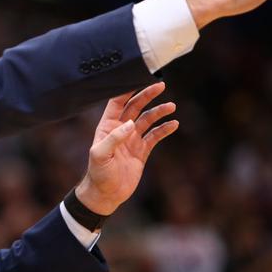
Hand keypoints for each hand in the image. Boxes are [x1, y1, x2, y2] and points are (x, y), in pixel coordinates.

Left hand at [75, 82, 177, 214]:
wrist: (106, 194)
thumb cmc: (98, 173)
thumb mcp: (99, 155)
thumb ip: (113, 138)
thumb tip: (130, 123)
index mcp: (107, 126)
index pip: (117, 102)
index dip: (126, 90)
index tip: (138, 77)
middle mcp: (120, 129)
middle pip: (135, 106)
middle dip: (147, 95)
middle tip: (160, 85)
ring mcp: (132, 140)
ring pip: (147, 120)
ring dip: (159, 112)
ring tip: (171, 106)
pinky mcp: (141, 151)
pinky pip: (154, 136)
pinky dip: (164, 129)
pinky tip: (173, 124)